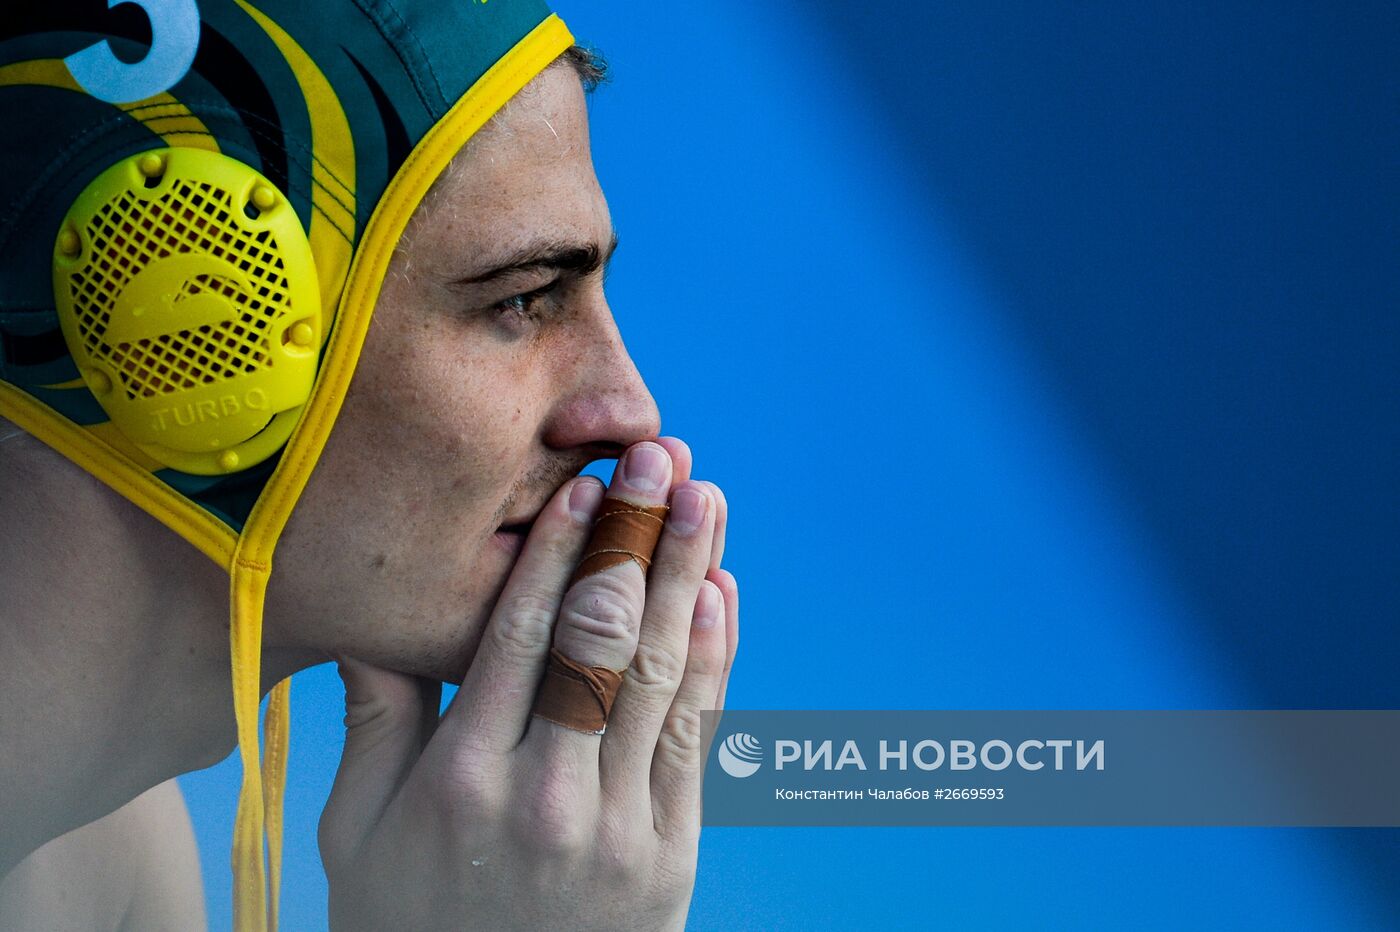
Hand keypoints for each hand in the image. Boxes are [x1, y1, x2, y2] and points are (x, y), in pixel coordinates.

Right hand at [318, 437, 738, 930]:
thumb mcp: (357, 835)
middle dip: (637, 537)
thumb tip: (374, 624)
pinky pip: (699, 734)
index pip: (521, 636)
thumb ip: (373, 725)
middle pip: (603, 639)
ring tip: (705, 500)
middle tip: (662, 459)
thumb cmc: (412, 922)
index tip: (587, 483)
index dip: (560, 551)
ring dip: (691, 576)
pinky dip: (716, 657)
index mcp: (462, 781)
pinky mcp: (671, 849)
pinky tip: (722, 593)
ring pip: (665, 675)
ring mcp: (620, 825)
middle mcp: (547, 796)